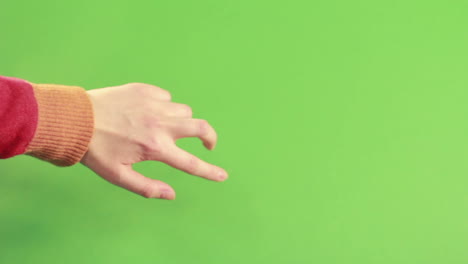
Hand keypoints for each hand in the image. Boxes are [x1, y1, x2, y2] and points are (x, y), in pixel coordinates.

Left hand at [80, 83, 227, 199]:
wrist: (74, 120)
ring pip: (184, 111)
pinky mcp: (145, 90)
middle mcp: (160, 124)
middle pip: (200, 127)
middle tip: (206, 143)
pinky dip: (165, 106)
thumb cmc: (95, 151)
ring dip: (182, 121)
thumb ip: (148, 187)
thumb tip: (172, 194)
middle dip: (209, 136)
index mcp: (155, 148)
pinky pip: (167, 97)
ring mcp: (154, 104)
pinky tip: (148, 111)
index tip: (223, 176)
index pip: (191, 163)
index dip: (210, 172)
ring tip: (164, 126)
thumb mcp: (119, 176)